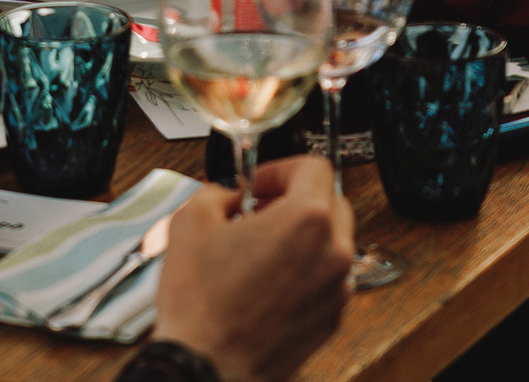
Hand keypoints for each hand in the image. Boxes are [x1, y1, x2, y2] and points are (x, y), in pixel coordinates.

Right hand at [151, 157, 355, 381]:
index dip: (280, 168)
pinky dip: (304, 272)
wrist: (206, 367)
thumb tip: (231, 194)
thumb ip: (218, 192)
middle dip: (295, 200)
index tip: (259, 184)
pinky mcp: (330, 319)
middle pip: (331, 201)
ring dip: (302, 237)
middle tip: (260, 211)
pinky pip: (326, 279)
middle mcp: (333, 253)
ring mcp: (336, 290)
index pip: (314, 167)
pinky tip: (266, 282)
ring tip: (260, 249)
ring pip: (332, 242)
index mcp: (308, 220)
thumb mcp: (192, 221)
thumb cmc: (202, 306)